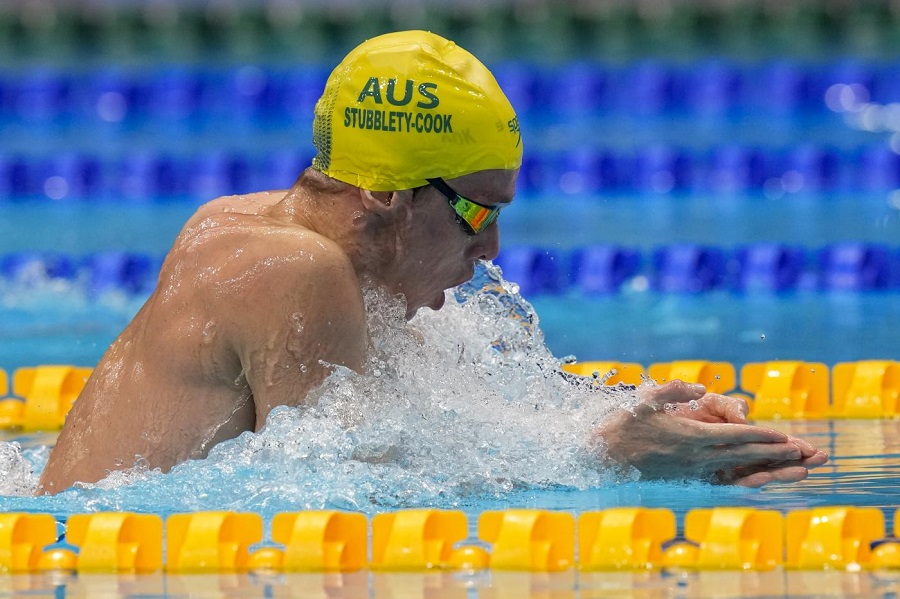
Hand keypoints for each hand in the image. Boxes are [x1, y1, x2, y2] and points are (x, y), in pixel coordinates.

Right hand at [595, 380, 828, 487]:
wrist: (602, 458)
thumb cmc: (622, 425)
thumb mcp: (645, 400)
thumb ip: (673, 389)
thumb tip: (698, 385)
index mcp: (689, 437)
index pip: (735, 437)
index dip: (763, 437)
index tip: (787, 438)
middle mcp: (695, 457)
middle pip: (744, 456)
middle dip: (777, 455)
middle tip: (806, 454)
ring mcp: (692, 471)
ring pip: (739, 471)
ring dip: (770, 471)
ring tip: (799, 472)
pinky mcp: (686, 479)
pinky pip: (724, 481)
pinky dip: (747, 480)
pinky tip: (760, 481)